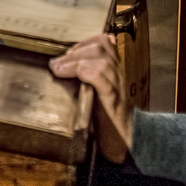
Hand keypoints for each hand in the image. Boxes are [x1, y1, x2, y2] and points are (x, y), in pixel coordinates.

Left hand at [50, 34, 132, 163]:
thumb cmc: (110, 119)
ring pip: (101, 60)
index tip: (67, 54)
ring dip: (75, 61)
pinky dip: (88, 72)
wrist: (128, 142)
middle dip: (75, 51)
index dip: (83, 43)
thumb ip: (89, 79)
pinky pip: (102, 79)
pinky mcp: (113, 102)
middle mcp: (118, 75)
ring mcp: (117, 87)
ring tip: (58, 69)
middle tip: (57, 63)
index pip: (104, 42)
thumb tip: (62, 66)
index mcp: (115, 71)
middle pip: (100, 47)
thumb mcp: (99, 93)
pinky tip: (77, 75)